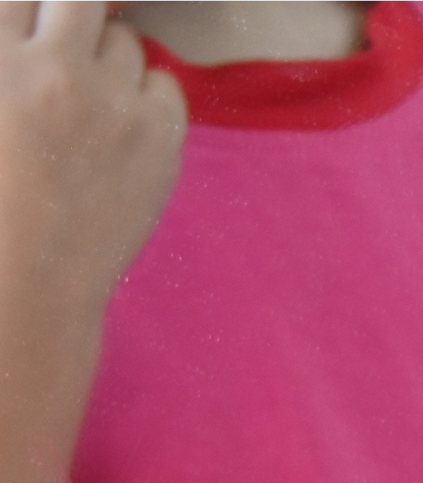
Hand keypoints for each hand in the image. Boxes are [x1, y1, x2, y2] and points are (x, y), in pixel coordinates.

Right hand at [0, 2, 184, 321]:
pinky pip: (166, 84)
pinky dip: (149, 93)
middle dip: (73, 13)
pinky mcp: (159, 142)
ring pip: (124, 39)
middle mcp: (55, 74)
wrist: (30, 277)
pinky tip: (126, 121)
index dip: (33, 11)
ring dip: (109, 55)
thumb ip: (4, 58)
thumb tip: (26, 34)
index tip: (41, 28)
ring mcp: (113, 107)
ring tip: (93, 95)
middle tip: (68, 45)